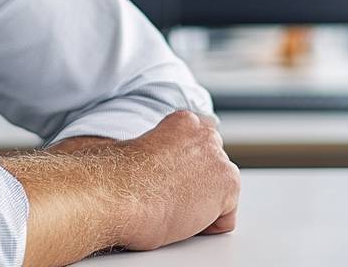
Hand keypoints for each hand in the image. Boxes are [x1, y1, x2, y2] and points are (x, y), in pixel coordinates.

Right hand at [108, 110, 239, 250]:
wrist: (119, 192)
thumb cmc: (120, 176)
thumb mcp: (140, 150)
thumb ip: (161, 151)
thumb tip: (159, 168)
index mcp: (184, 121)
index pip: (202, 147)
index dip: (187, 169)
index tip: (173, 179)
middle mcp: (205, 135)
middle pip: (215, 168)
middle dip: (200, 184)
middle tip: (175, 196)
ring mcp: (218, 158)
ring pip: (221, 192)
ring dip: (204, 204)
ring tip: (175, 208)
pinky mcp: (228, 184)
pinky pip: (226, 217)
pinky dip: (208, 226)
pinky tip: (183, 219)